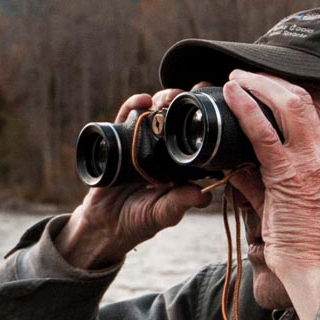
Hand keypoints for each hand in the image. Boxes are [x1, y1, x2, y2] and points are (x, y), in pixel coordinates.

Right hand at [55, 89, 211, 268]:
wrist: (103, 225)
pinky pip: (125, 118)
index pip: (196, 138)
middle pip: (176, 119)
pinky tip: (142, 100)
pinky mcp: (118, 141)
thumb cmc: (138, 222)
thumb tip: (205, 195)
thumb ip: (181, 202)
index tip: (216, 107)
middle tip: (191, 95)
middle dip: (184, 103)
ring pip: (154, 114)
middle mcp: (162, 151)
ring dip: (162, 99)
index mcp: (179, 166)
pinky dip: (132, 105)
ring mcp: (140, 144)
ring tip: (168, 97)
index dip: (204, 121)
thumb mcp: (163, 213)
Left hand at [222, 70, 319, 319]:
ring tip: (232, 79)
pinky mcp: (288, 175)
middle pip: (300, 99)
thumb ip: (258, 182)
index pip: (308, 112)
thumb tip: (233, 168)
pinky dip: (246, 109)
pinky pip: (264, 133)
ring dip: (256, 86)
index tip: (257, 85)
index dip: (281, 92)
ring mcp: (309, 163)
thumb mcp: (280, 205)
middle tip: (240, 75)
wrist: (315, 268)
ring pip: (287, 105)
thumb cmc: (301, 244)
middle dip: (268, 81)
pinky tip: (231, 96)